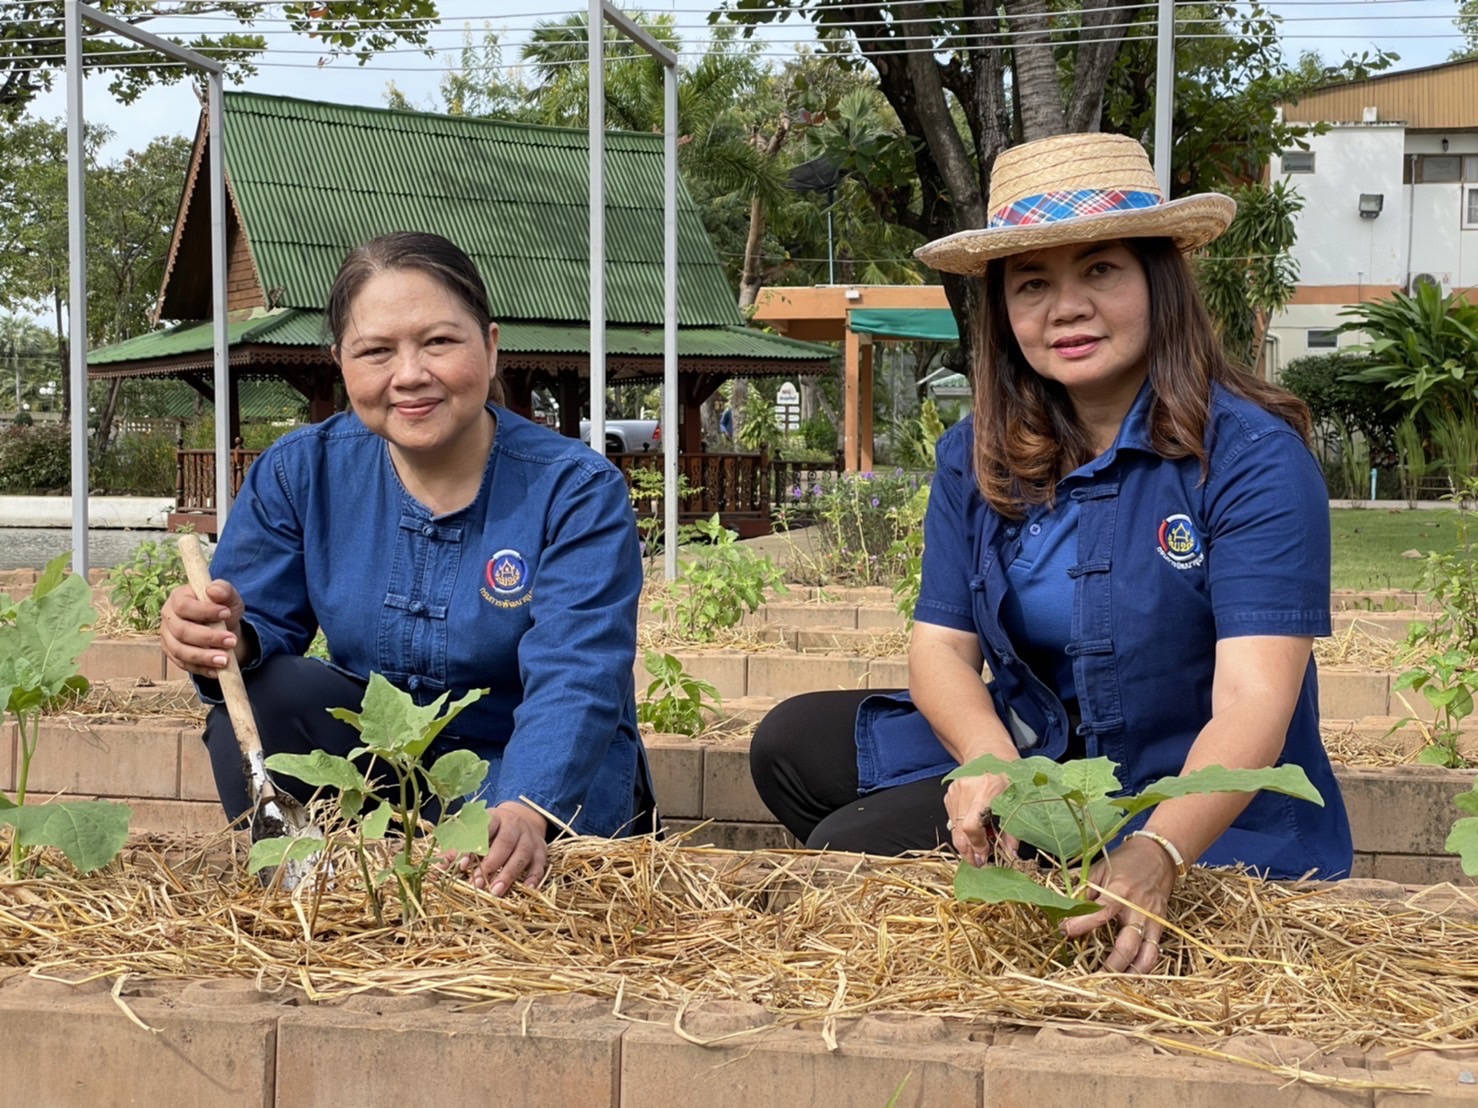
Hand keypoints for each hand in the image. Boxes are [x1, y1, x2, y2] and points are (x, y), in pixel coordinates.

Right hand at [160, 579, 247, 675]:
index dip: (204, 611)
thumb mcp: (229, 596)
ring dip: (204, 657)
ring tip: (226, 660)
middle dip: (208, 638)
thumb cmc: (223, 608)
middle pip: (182, 631)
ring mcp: (168, 638)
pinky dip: (202, 669)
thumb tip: (214, 590)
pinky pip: (184, 665)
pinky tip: (218, 670)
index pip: (184, 605)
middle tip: (232, 641)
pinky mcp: (174, 655)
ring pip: (180, 651)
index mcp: (178, 598)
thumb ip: (224, 590)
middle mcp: (169, 618)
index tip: (227, 614)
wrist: (223, 627)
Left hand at [460, 802, 547, 896]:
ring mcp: (530, 838)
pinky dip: (534, 877)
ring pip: (521, 855)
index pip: (484, 829)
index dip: (474, 847)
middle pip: (504, 843)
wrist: (523, 821)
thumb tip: (437, 871)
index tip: (463, 866)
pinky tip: (526, 889)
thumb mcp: (473, 832)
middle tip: (476, 883)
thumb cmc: (491, 832)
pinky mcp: (541, 850)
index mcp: (495, 818)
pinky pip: (540, 864)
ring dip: (508, 874)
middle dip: (490, 865)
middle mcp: (514, 825)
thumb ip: (455, 849)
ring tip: (496, 892)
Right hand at [944, 770, 1014, 865]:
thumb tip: (1010, 855)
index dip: (977, 845)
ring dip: (966, 842)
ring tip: (980, 846)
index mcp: (987, 790)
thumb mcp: (1018, 802)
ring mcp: (955, 792)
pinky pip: (953, 820)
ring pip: (955, 828)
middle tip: (979, 862)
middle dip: (968, 851)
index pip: (971, 825)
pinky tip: (974, 830)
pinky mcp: (949, 794)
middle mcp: (966, 790)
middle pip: (959, 830)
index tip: (985, 856)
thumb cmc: (1010, 777)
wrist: (990, 754)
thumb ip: (1013, 830)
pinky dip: (963, 830)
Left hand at [1058, 835, 1178, 972]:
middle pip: (1127, 946)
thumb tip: (1065, 908)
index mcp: (1120, 892)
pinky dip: (1144, 967)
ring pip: (1147, 956)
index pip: (1100, 914)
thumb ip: (1083, 890)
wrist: (1160, 854)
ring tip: (1113, 986)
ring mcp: (1153, 920)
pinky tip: (1129, 976)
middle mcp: (1139, 910)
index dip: (1080, 926)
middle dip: (1109, 966)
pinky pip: (1155, 952)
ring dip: (1130, 974)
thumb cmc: (1125, 861)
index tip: (1063, 933)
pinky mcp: (1162, 926)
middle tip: (1091, 979)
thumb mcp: (1099, 868)